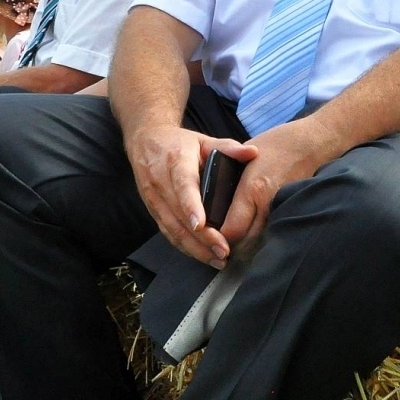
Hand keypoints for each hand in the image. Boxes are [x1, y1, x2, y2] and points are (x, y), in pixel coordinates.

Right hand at [127, 124, 256, 266]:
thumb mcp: (203, 140)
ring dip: (194, 248)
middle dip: (201, 237)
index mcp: (176, 161)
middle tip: (223, 251)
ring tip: (217, 260)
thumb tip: (253, 153)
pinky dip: (184, 247)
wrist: (146, 141)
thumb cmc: (180, 143)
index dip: (191, 206)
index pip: (183, 186)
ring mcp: (154, 198)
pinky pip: (167, 232)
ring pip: (172, 228)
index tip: (202, 225)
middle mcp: (161, 182)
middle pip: (179, 215)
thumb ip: (228, 147)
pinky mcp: (152, 210)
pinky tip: (202, 256)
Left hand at [217, 117, 342, 249]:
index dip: (217, 238)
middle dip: (231, 248)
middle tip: (219, 248)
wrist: (313, 143)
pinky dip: (262, 239)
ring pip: (260, 243)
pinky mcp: (291, 212)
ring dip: (247, 247)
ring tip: (234, 246)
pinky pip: (272, 233)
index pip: (231, 230)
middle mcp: (267, 204)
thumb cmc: (277, 144)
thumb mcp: (244, 156)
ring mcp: (281, 210)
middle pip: (246, 243)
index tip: (209, 237)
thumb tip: (211, 197)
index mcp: (252, 189)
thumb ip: (229, 179)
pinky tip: (254, 237)